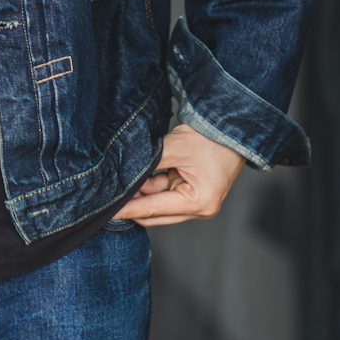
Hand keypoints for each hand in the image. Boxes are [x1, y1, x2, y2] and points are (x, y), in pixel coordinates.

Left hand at [111, 124, 245, 226]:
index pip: (154, 209)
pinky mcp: (191, 192)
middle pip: (155, 213)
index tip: (107, 211)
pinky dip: (150, 184)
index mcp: (198, 203)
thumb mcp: (175, 147)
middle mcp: (198, 208)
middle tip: (107, 195)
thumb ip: (149, 163)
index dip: (128, 209)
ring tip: (122, 177)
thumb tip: (123, 174)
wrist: (232, 127)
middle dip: (133, 202)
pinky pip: (164, 193)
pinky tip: (136, 175)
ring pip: (157, 203)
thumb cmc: (212, 138)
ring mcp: (195, 202)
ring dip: (141, 191)